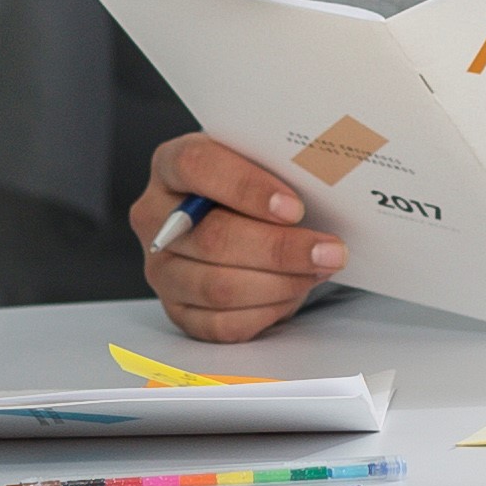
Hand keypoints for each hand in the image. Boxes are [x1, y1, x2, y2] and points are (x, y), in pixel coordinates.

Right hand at [131, 131, 345, 342]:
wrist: (245, 220)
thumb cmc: (256, 188)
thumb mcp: (262, 162)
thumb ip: (279, 164)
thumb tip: (323, 177)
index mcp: (170, 166)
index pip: (197, 167)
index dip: (247, 187)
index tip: (294, 207)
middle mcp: (156, 218)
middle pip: (212, 237)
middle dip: (279, 248)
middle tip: (329, 250)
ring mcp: (162, 268)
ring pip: (218, 287)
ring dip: (280, 282)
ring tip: (319, 269)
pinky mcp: (178, 309)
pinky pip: (222, 323)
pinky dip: (266, 311)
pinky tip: (294, 292)